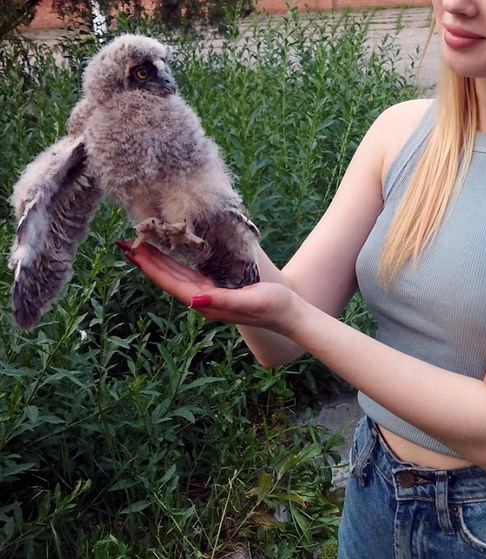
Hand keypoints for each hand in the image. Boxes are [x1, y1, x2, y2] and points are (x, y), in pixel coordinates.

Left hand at [116, 239, 301, 335]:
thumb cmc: (271, 307)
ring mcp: (207, 294)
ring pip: (175, 275)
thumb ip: (220, 302)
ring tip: (139, 247)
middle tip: (125, 244)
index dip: (151, 268)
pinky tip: (166, 255)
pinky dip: (173, 262)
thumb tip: (191, 301)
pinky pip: (187, 273)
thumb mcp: (248, 302)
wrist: (288, 314)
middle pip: (168, 278)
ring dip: (156, 261)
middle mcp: (201, 299)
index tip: (134, 253)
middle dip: (146, 262)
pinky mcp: (215, 288)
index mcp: (206, 303)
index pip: (171, 283)